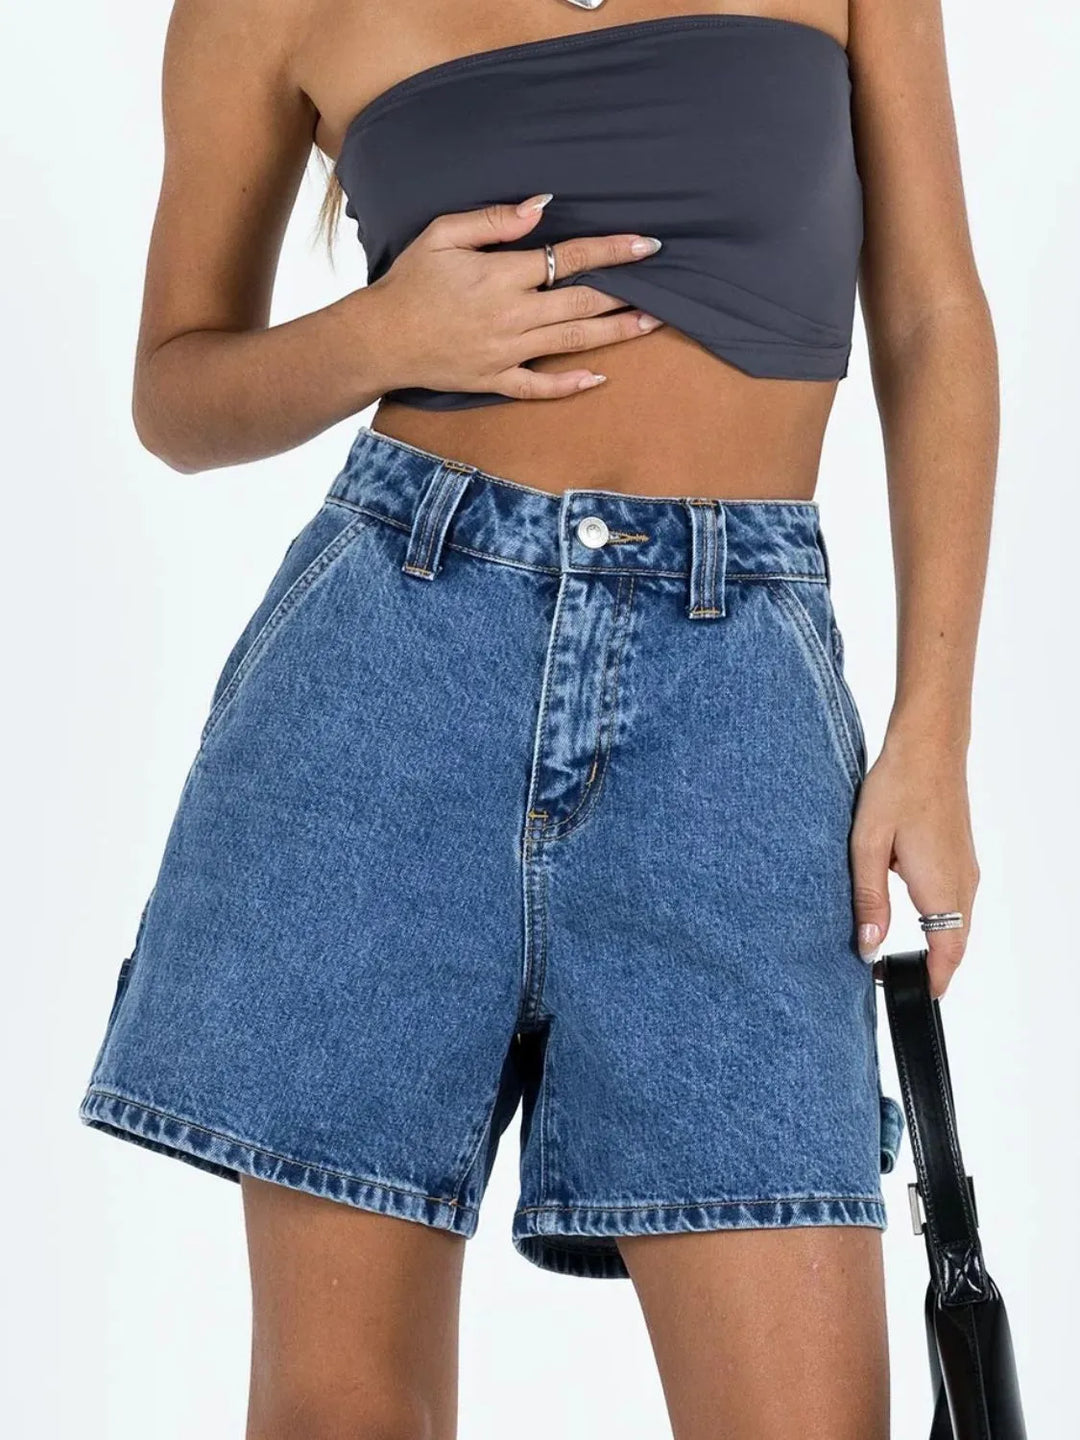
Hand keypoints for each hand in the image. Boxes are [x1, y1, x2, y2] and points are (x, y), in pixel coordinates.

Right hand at [364, 193, 664, 399]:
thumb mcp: (442, 235)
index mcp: (500, 276)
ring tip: (650, 324)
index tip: (646, 245)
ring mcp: (505, 353)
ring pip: (572, 343)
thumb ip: (493, 220)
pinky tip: (600, 377)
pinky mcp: (494, 380)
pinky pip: (539, 387)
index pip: (569, 259)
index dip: (611, 252)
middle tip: (664, 288)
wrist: (379, 340)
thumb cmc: (408, 282)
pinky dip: (570, 385)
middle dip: (625, 294)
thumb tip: (542, 206)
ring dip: (615, 334)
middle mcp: (510, 316)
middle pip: (581, 304)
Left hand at [849, 732, 979, 997]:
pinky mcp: (961, 856)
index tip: (904, 994)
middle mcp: (963, 884)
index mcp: (942, 887)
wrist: (928, 746)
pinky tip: (905, 913)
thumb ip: (868, 899)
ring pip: (955, 923)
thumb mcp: (867, 846)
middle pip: (954, 944)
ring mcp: (967, 869)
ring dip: (933, 944)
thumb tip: (869, 946)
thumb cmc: (896, 788)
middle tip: (887, 976)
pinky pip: (955, 902)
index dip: (930, 982)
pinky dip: (937, 919)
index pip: (947, 955)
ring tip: (891, 952)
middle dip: (928, 968)